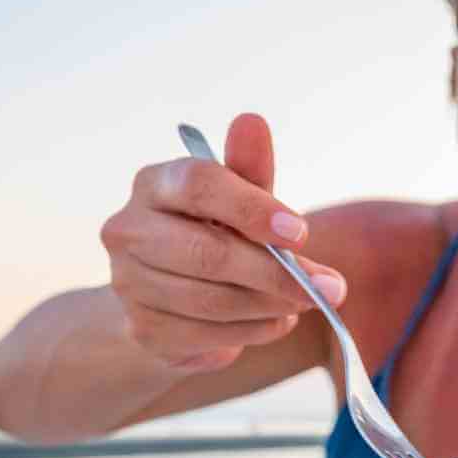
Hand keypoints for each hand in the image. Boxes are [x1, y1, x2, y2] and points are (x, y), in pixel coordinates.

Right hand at [101, 113, 346, 371]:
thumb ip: (250, 167)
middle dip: (276, 273)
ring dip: (272, 305)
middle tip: (330, 287)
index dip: (253, 209)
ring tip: (307, 301)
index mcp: (154, 183)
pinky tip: (277, 320)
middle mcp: (128, 230)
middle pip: (207, 252)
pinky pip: (210, 336)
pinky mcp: (143, 329)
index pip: (199, 185)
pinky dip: (256, 331)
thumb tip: (252, 122)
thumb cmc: (217, 231)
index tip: (302, 232)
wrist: (174, 294)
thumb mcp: (241, 197)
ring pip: (213, 300)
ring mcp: (128, 283)